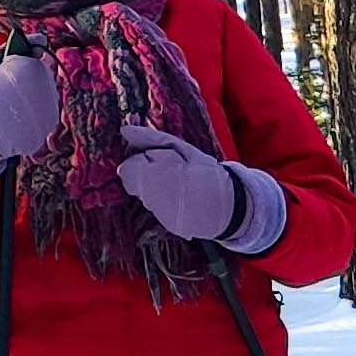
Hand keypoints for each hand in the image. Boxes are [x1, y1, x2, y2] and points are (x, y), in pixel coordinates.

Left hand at [116, 120, 285, 252]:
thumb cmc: (206, 172)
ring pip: (144, 196)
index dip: (141, 162)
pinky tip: (181, 198)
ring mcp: (162, 214)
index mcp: (161, 174)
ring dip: (154, 188)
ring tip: (179, 185)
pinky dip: (164, 201)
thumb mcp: (182, 149)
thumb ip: (151, 139)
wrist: (231, 204)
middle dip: (146, 175)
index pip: (129, 168)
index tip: (159, 159)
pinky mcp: (168, 225)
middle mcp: (157, 198)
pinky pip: (156, 208)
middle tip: (171, 172)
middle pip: (132, 183)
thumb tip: (124, 130)